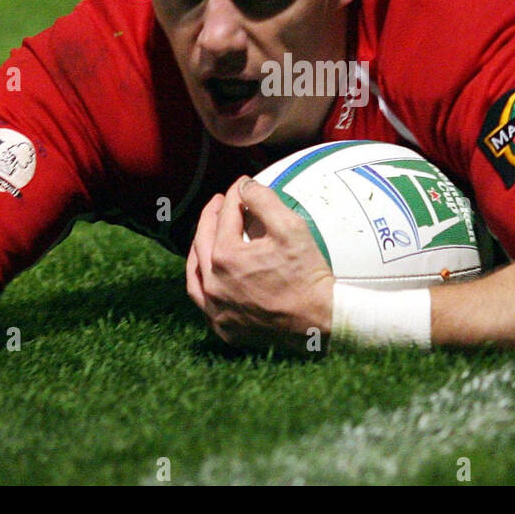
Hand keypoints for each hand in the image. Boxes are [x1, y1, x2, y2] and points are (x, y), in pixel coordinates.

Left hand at [186, 176, 334, 352]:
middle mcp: (213, 284)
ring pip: (195, 273)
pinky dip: (203, 283)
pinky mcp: (224, 328)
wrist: (319, 321)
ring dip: (199, 249)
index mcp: (226, 257)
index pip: (225, 216)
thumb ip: (264, 200)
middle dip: (211, 216)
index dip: (234, 195)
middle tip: (220, 202)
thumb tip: (245, 186)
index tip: (242, 185)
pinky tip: (210, 275)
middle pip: (203, 240)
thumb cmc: (307, 274)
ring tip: (207, 234)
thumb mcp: (291, 228)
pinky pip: (203, 302)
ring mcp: (216, 309)